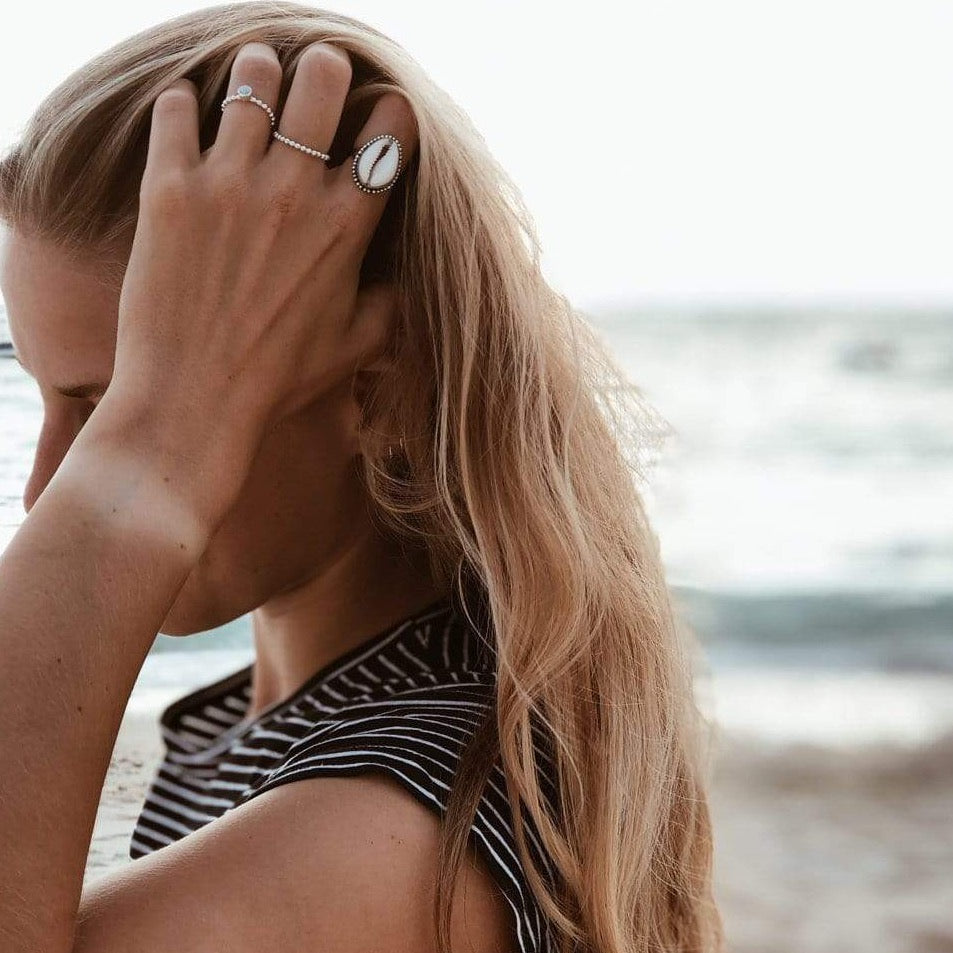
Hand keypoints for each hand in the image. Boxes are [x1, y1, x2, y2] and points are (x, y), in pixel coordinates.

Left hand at [102, 41, 417, 503]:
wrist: (194, 402)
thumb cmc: (280, 379)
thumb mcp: (357, 347)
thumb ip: (391, 300)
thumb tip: (407, 277)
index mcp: (348, 224)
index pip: (390, 128)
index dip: (390, 112)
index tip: (377, 118)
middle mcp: (294, 190)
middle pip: (323, 79)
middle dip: (327, 69)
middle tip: (318, 76)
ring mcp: (229, 183)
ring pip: (252, 80)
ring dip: (258, 72)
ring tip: (256, 79)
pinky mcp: (169, 189)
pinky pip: (177, 111)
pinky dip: (184, 103)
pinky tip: (190, 112)